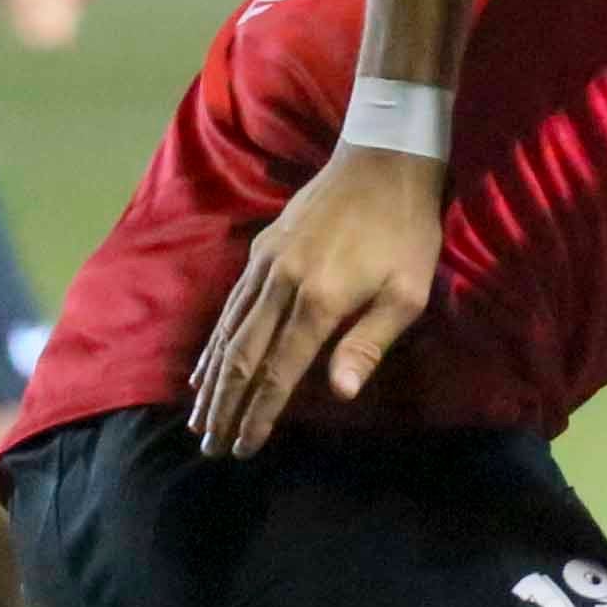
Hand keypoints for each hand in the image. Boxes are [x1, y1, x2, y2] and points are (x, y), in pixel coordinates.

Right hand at [188, 142, 444, 457]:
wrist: (382, 159)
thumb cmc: (406, 232)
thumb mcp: (408, 293)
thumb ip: (369, 342)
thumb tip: (340, 393)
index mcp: (319, 301)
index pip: (279, 371)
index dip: (259, 413)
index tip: (242, 447)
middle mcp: (281, 284)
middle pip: (241, 358)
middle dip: (224, 406)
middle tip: (208, 446)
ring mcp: (266, 265)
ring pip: (228, 332)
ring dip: (211, 379)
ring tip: (198, 416)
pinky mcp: (262, 250)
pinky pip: (231, 305)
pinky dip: (214, 340)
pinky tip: (205, 362)